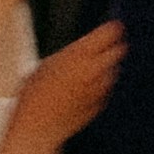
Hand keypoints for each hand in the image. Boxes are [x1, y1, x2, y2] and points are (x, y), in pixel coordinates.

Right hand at [2, 22, 125, 153]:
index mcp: (79, 54)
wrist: (37, 126)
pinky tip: (81, 92)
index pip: (109, 33)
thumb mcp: (47, 65)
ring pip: (113, 71)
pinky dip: (99, 88)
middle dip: (114, 48)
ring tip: (85, 73)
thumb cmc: (34, 96)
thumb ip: (70, 55)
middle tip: (107, 47)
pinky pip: (106, 90)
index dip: (112, 29)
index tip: (113, 27)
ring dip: (105, 69)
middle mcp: (94, 68)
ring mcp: (100, 87)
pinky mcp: (102, 103)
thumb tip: (82, 50)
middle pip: (119, 50)